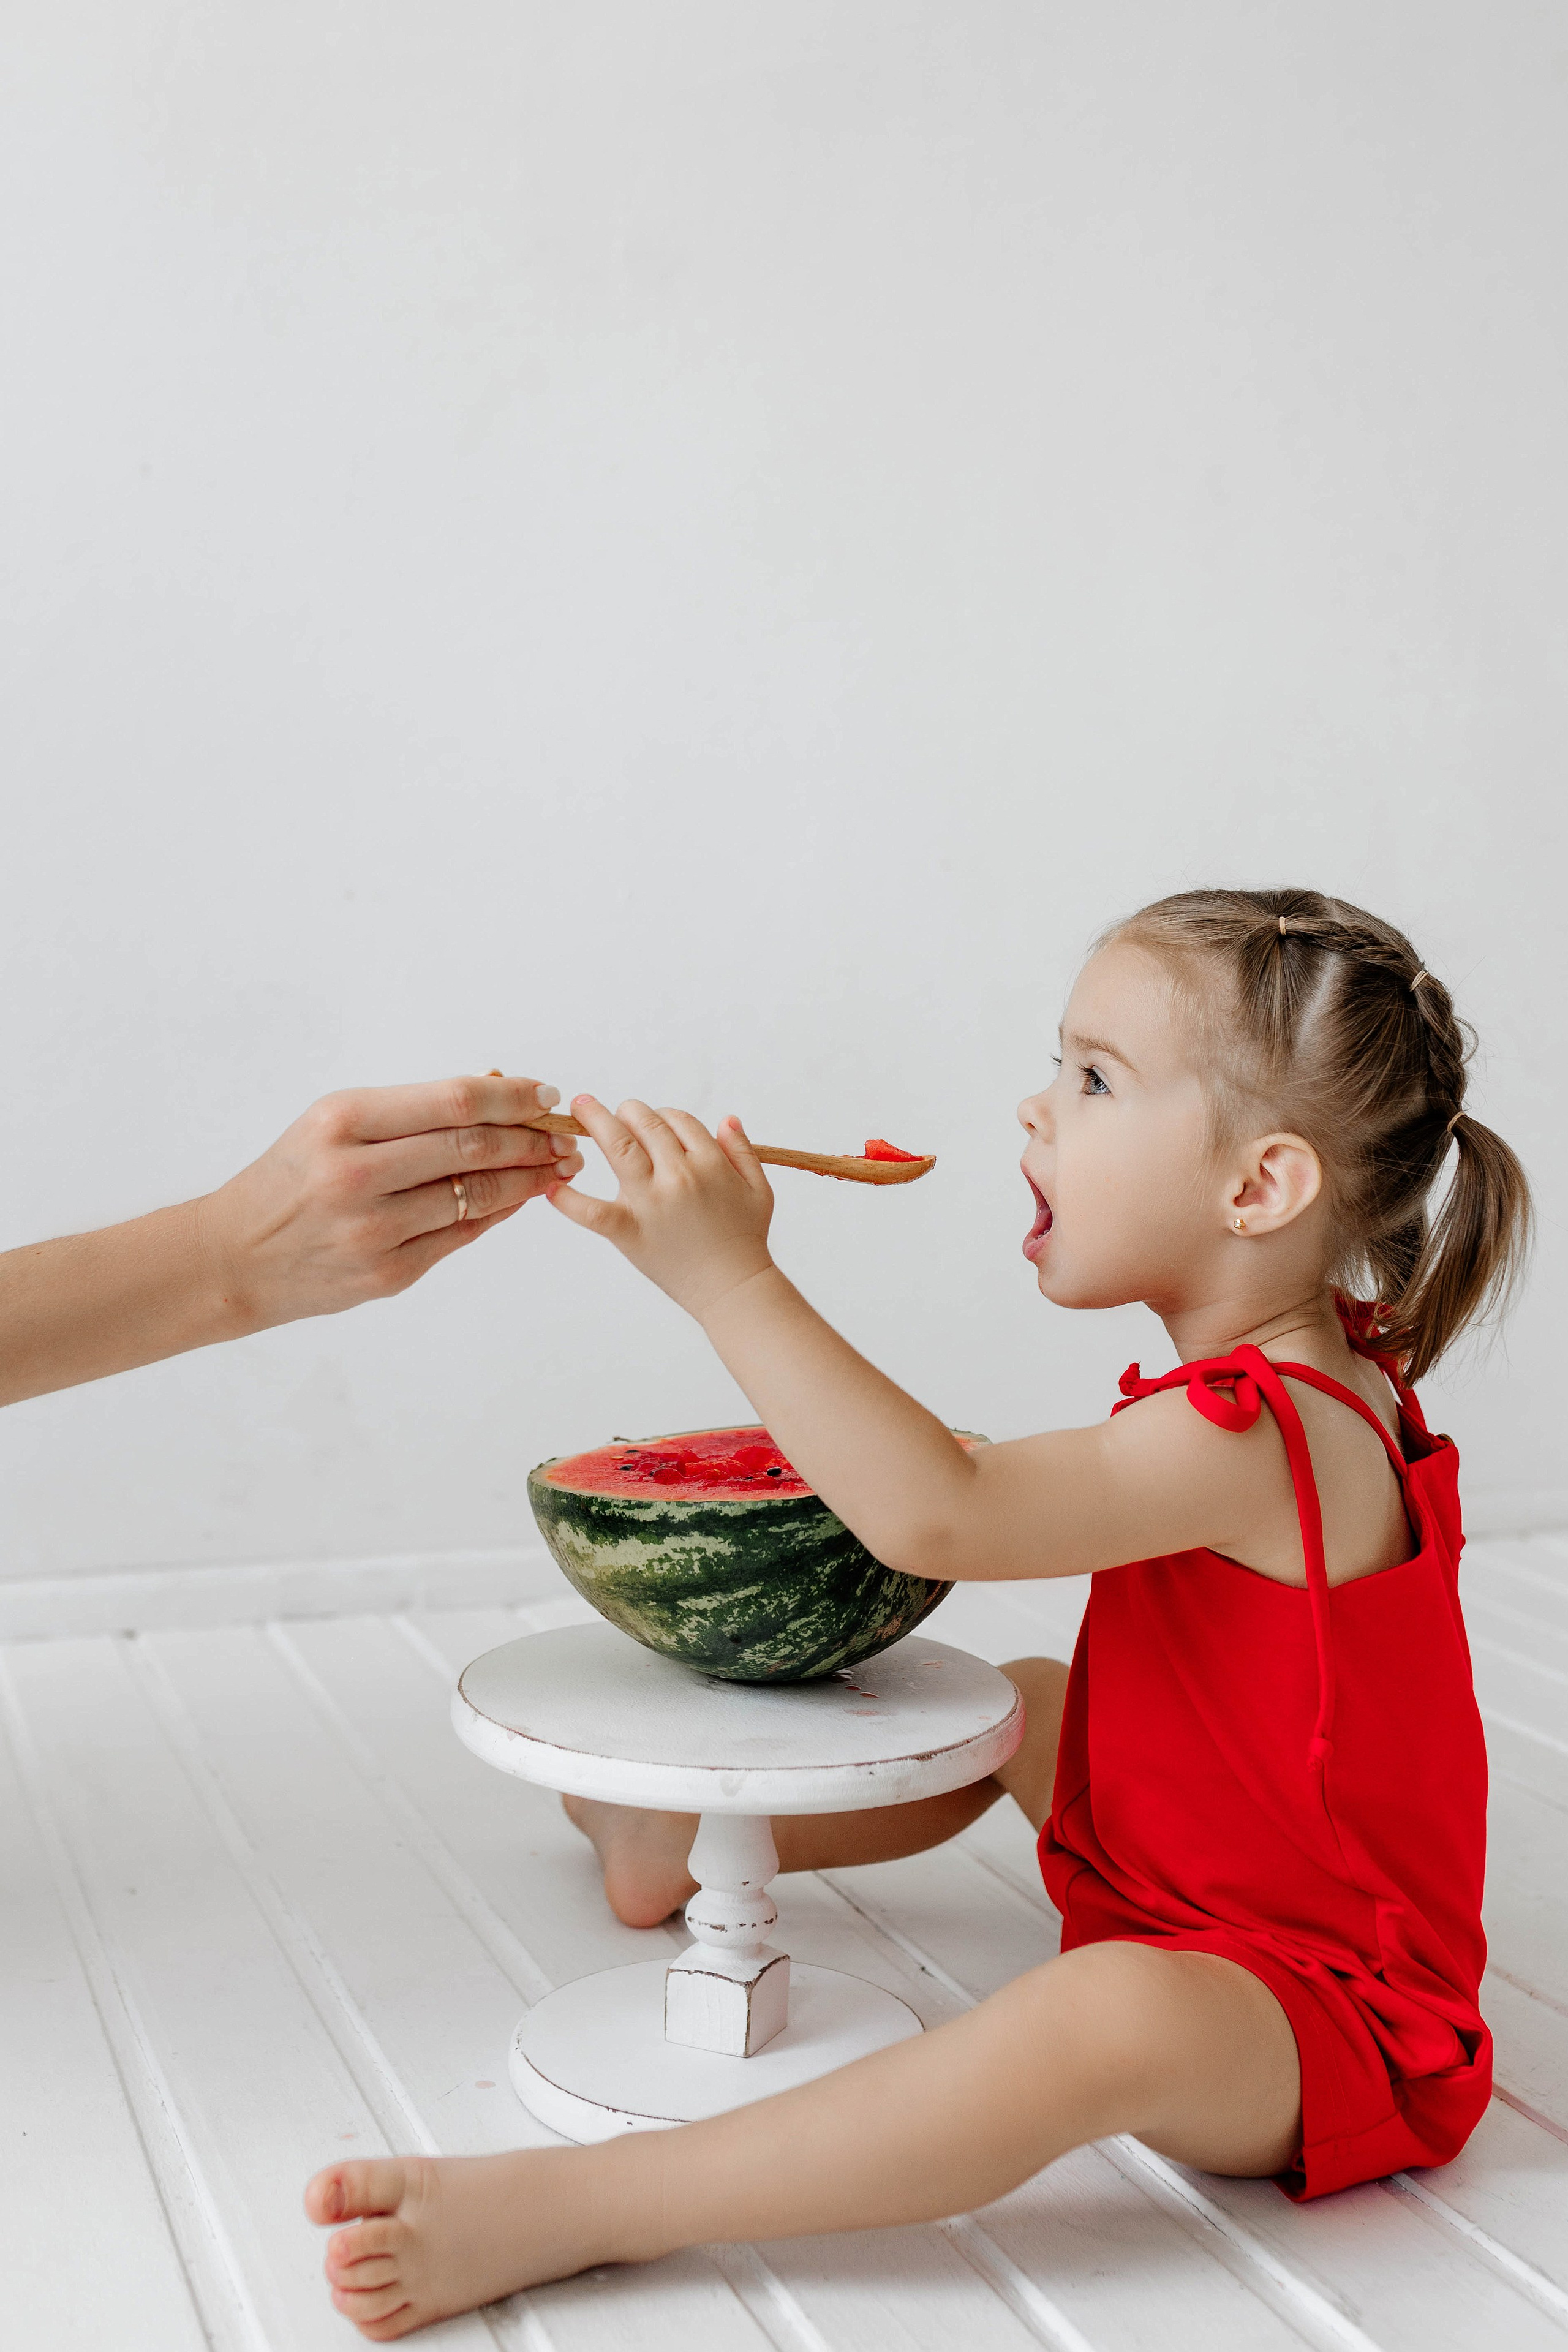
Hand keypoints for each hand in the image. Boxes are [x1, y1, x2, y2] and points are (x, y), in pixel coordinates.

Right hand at [201, 1073, 582, 1330]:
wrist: (233, 1256)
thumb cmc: (290, 1179)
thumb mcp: (331, 1124)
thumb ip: (408, 1112)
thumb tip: (496, 1093)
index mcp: (343, 1121)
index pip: (453, 1102)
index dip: (512, 1098)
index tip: (546, 1094)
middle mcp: (357, 1174)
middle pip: (473, 1148)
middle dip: (532, 1139)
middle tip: (566, 1135)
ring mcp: (374, 1229)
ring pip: (476, 1196)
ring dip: (527, 1179)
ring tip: (557, 1166)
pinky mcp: (387, 1273)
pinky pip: (461, 1236)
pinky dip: (498, 1213)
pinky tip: (519, 1198)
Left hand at [547, 1098, 774, 1320]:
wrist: (733, 1288)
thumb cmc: (746, 1239)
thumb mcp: (758, 1189)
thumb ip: (742, 1151)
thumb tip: (726, 1119)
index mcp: (710, 1163)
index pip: (678, 1120)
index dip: (663, 1115)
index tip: (653, 1122)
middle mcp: (679, 1176)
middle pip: (645, 1125)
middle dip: (628, 1111)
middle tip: (614, 1111)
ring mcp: (650, 1203)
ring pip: (618, 1148)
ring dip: (596, 1122)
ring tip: (580, 1110)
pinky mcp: (628, 1231)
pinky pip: (591, 1211)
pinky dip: (567, 1200)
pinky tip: (550, 1189)